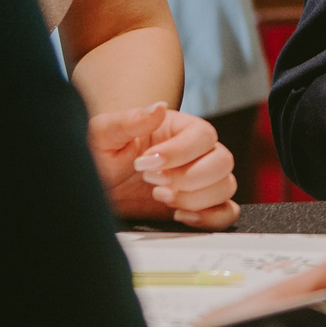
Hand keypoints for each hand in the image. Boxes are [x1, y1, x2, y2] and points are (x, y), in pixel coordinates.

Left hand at [89, 103, 238, 227]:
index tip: (145, 164)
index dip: (179, 152)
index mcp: (180, 129)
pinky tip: (179, 214)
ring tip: (160, 197)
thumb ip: (127, 120)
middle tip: (153, 183)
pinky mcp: (201, 207)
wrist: (98, 188)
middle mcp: (198, 153)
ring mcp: (202, 181)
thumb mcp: (104, 136)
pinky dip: (209, 218)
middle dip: (188, 178)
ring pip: (226, 186)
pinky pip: (227, 213)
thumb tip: (158, 108)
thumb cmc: (102, 157)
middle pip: (223, 161)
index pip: (203, 136)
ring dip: (194, 198)